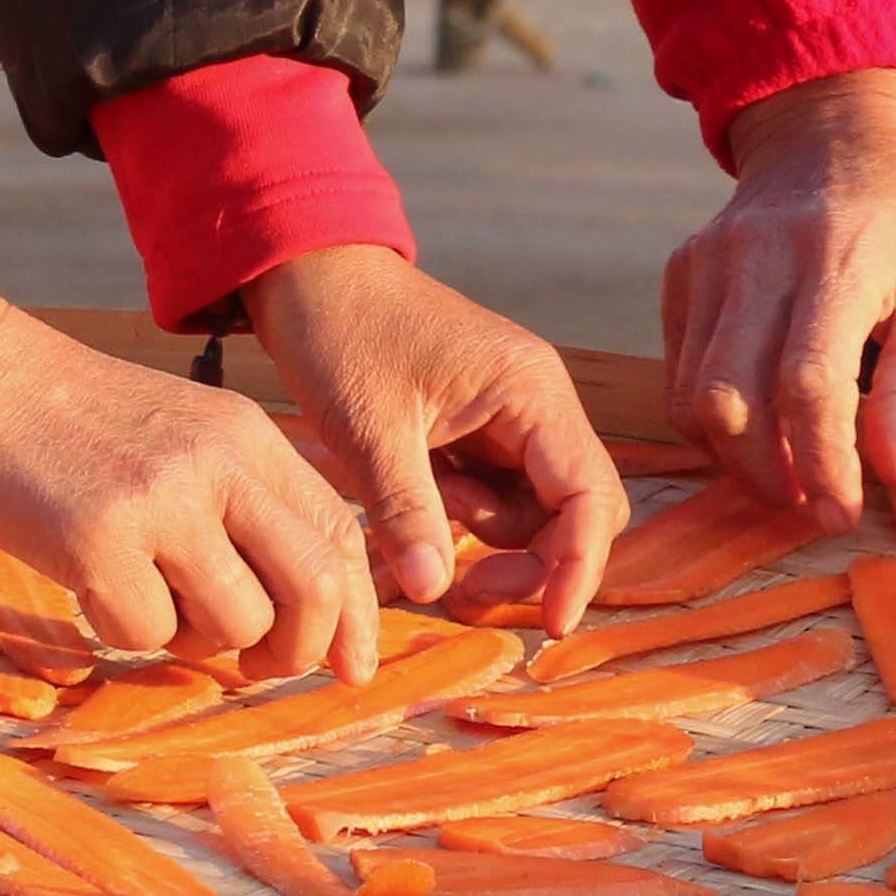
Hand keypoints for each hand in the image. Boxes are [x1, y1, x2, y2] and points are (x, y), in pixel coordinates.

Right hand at [0, 282, 382, 681]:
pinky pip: (145, 634)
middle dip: (296, 652)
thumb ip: (247, 506)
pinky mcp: (97, 539)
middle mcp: (218, 463)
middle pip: (314, 589)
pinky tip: (93, 586)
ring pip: (236, 626)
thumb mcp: (186, 436)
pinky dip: (123, 632)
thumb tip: (307, 616)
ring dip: (197, 643)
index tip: (347, 667)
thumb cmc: (77, 424)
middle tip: (254, 666)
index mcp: (248, 437)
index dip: (356, 616)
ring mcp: (160, 500)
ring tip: (151, 601)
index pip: (342, 536)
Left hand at [241, 246, 631, 628]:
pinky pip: (495, 494)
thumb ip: (407, 510)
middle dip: (533, 562)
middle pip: (575, 510)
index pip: (590, 495)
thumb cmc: (339, 331)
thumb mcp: (368, 427)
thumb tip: (436, 591)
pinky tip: (411, 507)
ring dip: (489, 542)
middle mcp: (536, 402)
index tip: (554, 623)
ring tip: (415, 526)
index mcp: (530, 390)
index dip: (580, 566)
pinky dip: (462, 519)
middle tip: (464, 590)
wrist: (304, 272)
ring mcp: (510, 415)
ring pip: (534, 510)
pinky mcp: (479, 427)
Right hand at [659, 68, 895, 528]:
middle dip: (767, 476)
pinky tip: (755, 423)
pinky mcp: (683, 270)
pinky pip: (677, 367)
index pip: (809, 383)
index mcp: (842, 258)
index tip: (840, 513)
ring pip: (690, 393)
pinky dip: (707, 415)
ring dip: (732, 456)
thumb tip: (893, 475)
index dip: (821, 463)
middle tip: (809, 505)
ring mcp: (711, 260)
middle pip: (731, 397)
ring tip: (783, 475)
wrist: (839, 128)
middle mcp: (762, 256)